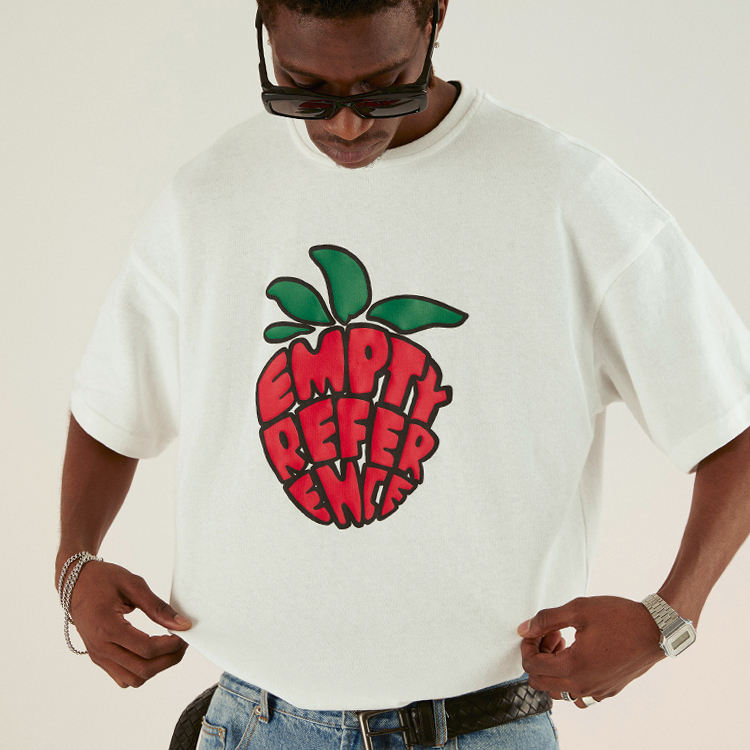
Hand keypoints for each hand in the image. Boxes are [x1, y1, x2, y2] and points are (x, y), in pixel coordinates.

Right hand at [61, 560, 191, 687]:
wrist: (74, 582)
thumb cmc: (103, 579)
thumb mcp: (133, 584)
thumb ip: (157, 607)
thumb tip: (182, 624)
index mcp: (107, 628)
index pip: (146, 649)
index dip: (171, 645)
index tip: (185, 633)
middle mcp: (100, 648)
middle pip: (142, 670)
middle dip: (169, 659)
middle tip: (182, 643)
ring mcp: (97, 656)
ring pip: (133, 679)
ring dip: (156, 668)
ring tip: (169, 648)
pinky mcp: (98, 657)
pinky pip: (123, 677)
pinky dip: (141, 670)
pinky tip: (152, 652)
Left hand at [517, 595, 666, 707]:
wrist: (656, 629)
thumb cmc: (619, 617)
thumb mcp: (578, 609)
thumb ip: (547, 619)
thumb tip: (524, 629)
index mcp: (573, 667)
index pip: (531, 666)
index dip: (527, 646)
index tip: (538, 630)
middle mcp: (583, 686)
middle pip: (540, 683)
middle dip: (538, 658)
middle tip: (551, 635)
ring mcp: (596, 692)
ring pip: (558, 692)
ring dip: (553, 670)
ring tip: (565, 644)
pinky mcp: (608, 691)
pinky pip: (578, 696)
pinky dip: (570, 680)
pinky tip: (579, 657)